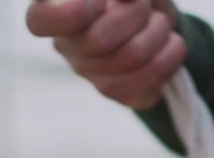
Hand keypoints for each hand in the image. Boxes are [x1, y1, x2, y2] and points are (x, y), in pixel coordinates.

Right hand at [25, 0, 185, 108]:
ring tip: (162, 23)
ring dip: (157, 34)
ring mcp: (90, 72)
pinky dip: (168, 59)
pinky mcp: (116, 92)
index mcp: (57, 9)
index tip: (98, 3)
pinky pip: (143, 85)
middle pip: (99, 40)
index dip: (69, 15)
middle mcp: (67, 44)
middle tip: (144, 5)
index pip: (42, 20)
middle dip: (136, 14)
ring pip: (128, 60)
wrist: (156, 15)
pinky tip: (171, 45)